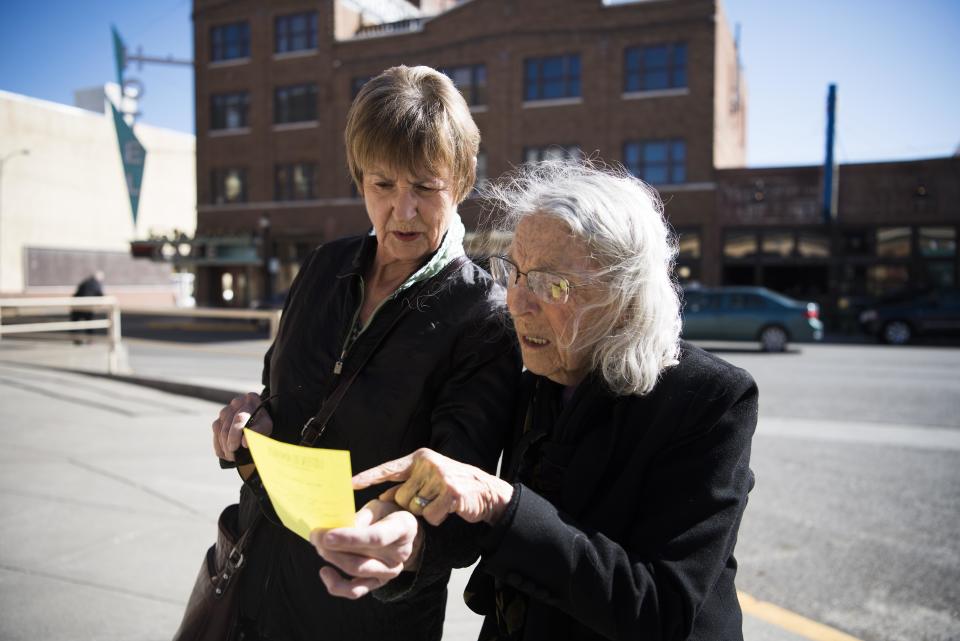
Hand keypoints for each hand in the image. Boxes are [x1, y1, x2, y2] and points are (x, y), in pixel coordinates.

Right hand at [211, 392, 272, 460]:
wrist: (259, 421)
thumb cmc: (264, 423)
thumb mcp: (266, 427)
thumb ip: (257, 432)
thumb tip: (244, 442)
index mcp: (251, 400)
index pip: (240, 418)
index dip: (235, 434)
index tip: (235, 448)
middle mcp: (237, 402)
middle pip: (227, 424)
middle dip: (229, 443)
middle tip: (233, 456)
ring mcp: (227, 409)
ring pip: (219, 428)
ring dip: (223, 445)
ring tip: (230, 456)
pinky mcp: (220, 417)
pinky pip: (215, 430)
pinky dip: (218, 444)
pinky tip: (224, 453)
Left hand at [310, 499, 421, 599]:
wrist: (399, 532)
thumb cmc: (385, 514)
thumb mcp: (377, 507)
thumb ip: (360, 517)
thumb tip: (336, 527)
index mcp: (404, 529)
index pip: (376, 538)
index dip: (350, 538)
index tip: (327, 536)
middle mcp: (400, 554)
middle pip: (362, 557)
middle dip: (333, 548)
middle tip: (315, 535)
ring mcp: (390, 571)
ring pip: (356, 571)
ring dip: (332, 559)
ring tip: (319, 546)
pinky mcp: (378, 583)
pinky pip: (355, 590)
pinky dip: (336, 584)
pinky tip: (324, 571)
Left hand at [353, 448, 514, 525]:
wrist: (486, 491)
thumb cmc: (452, 485)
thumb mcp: (429, 477)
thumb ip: (406, 484)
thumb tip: (381, 499)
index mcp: (419, 458)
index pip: (388, 468)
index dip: (368, 477)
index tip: (348, 484)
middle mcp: (428, 464)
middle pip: (400, 497)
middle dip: (411, 504)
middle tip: (430, 499)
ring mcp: (440, 478)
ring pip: (414, 508)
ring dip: (425, 512)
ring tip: (441, 502)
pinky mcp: (451, 493)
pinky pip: (431, 516)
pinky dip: (438, 518)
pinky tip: (448, 510)